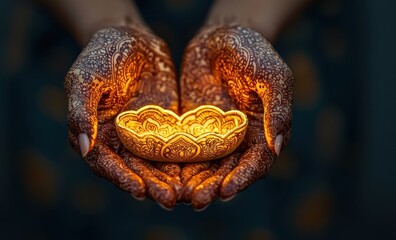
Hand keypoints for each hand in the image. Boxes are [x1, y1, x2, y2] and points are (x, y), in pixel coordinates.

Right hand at [65, 26, 181, 208]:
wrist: (130, 37)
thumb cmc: (101, 55)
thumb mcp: (84, 79)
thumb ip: (80, 111)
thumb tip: (84, 148)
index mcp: (93, 134)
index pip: (105, 163)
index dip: (121, 177)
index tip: (139, 189)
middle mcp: (118, 141)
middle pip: (133, 170)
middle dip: (150, 186)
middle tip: (169, 200)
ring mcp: (142, 136)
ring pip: (155, 165)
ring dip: (168, 181)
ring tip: (185, 194)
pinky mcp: (163, 128)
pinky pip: (173, 148)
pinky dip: (183, 162)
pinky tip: (198, 172)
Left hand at [179, 25, 292, 209]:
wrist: (222, 35)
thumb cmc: (253, 51)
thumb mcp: (273, 76)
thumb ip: (278, 110)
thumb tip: (278, 148)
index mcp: (262, 132)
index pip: (254, 164)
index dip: (242, 179)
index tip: (226, 190)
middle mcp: (237, 139)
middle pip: (226, 171)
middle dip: (213, 187)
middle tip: (196, 200)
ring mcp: (212, 134)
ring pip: (204, 165)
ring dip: (193, 182)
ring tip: (178, 195)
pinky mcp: (191, 127)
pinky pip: (183, 148)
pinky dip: (175, 163)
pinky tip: (163, 174)